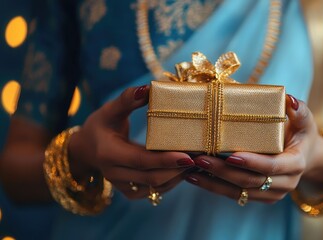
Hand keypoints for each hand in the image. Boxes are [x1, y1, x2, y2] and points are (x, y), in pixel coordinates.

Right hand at [68, 85, 194, 198]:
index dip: (165, 160)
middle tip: (199, 158)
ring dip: (177, 177)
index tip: (188, 156)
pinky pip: (152, 191)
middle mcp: (114, 174)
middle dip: (177, 170)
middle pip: (151, 177)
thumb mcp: (109, 110)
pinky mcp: (129, 191)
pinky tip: (182, 171)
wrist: (86, 150)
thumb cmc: (100, 125)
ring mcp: (121, 185)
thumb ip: (127, 99)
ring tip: (196, 163)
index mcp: (109, 153)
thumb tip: (147, 88)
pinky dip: (169, 183)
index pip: (141, 160)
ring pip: (155, 188)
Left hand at [185, 95, 322, 203]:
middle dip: (223, 172)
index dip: (252, 162)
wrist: (306, 156)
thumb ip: (298, 109)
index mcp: (296, 164)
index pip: (272, 166)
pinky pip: (235, 196)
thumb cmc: (301, 132)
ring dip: (213, 183)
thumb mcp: (304, 119)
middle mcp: (286, 183)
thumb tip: (289, 99)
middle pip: (251, 182)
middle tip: (200, 159)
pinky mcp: (261, 197)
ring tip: (190, 171)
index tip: (230, 155)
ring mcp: (273, 193)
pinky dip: (214, 187)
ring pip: (240, 193)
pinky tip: (195, 178)